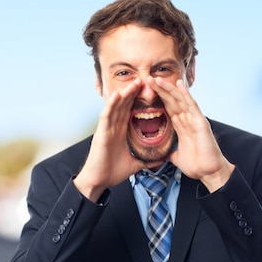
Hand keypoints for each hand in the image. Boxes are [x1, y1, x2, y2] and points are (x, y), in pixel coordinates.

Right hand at [74, 79, 145, 201]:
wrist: (99, 181)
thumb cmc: (113, 171)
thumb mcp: (136, 163)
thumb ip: (148, 158)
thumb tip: (162, 158)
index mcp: (122, 131)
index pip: (132, 112)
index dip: (141, 101)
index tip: (152, 92)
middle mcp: (115, 127)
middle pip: (125, 105)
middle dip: (135, 92)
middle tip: (146, 80)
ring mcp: (107, 128)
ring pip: (116, 106)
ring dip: (125, 93)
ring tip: (135, 82)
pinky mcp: (101, 132)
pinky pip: (106, 115)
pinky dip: (111, 104)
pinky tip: (117, 95)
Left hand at [148, 77, 233, 191]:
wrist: (209, 173)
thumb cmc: (197, 165)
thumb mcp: (176, 158)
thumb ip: (169, 152)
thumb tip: (159, 154)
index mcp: (182, 127)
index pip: (168, 108)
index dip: (158, 99)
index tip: (146, 91)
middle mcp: (188, 120)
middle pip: (172, 101)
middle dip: (160, 90)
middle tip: (147, 79)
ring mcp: (194, 120)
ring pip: (180, 100)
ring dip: (168, 88)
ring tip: (156, 79)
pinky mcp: (200, 122)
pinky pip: (191, 105)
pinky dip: (185, 94)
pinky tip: (179, 84)